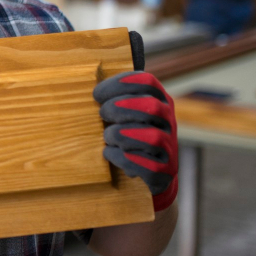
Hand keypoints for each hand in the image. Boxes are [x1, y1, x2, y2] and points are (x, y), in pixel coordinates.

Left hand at [94, 71, 177, 211]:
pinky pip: (148, 166)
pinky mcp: (164, 172)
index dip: (119, 84)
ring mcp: (169, 147)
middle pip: (151, 106)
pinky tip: (109, 153)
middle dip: (120, 108)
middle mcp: (168, 122)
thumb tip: (85, 84)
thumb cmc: (127, 134)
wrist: (150, 173)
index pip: (147, 82)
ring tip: (108, 136)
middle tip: (102, 114)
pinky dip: (123, 159)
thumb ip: (112, 96)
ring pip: (152, 137)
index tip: (96, 94)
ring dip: (122, 135)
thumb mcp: (123, 112)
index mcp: (159, 101)